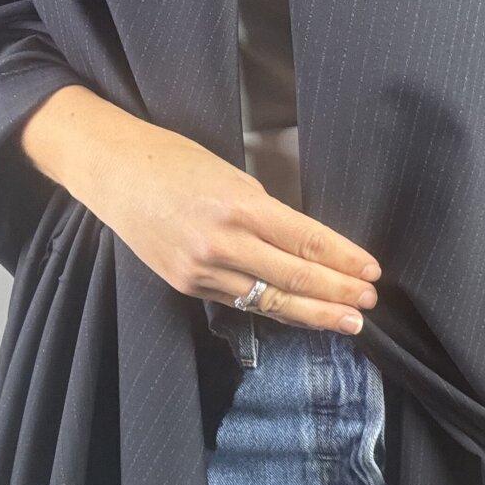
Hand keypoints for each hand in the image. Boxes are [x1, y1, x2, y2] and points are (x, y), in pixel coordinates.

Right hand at [19, 85, 380, 332]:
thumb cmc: (174, 161)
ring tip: (347, 323)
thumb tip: (305, 245)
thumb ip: (266, 213)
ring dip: (313, 313)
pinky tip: (301, 316)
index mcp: (239, 205)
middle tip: (369, 305)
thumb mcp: (230, 174)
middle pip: (293, 278)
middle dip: (337, 294)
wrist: (112, 172)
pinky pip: (242, 301)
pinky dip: (275, 310)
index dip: (343, 260)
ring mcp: (202, 269)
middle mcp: (222, 242)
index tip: (372, 272)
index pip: (306, 241)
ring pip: (270, 300)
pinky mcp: (187, 285)